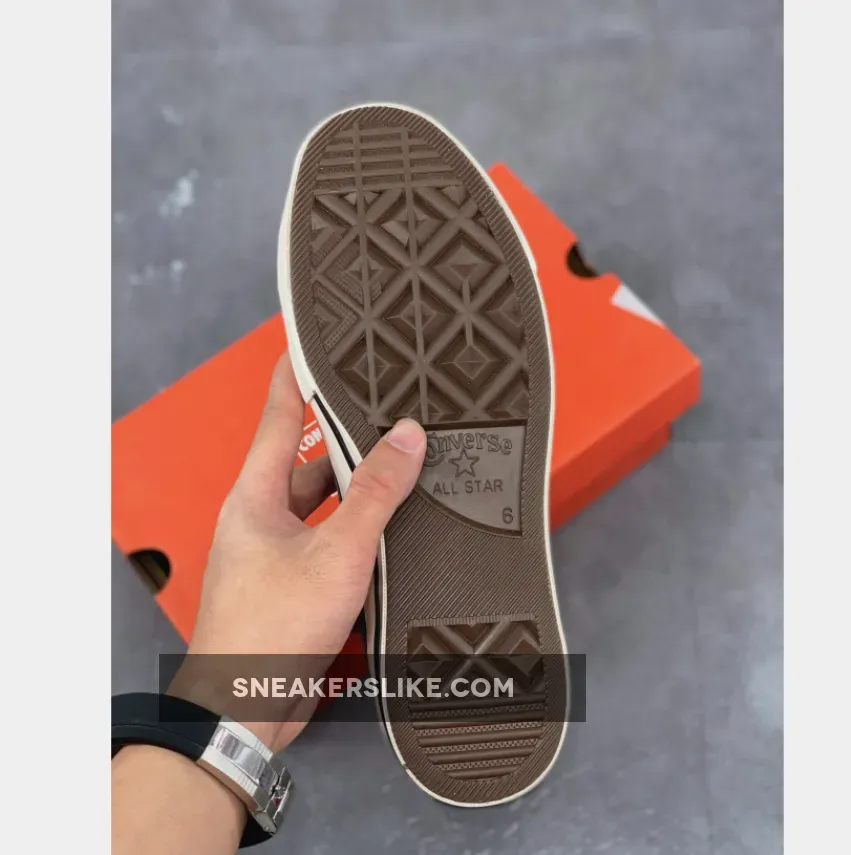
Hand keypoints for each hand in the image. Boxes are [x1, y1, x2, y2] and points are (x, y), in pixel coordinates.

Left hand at [170, 352, 425, 750]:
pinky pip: (330, 541)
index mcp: (256, 495)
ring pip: (325, 505)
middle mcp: (262, 517)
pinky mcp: (293, 584)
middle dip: (348, 442)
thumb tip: (406, 436)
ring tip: (406, 470)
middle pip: (310, 463)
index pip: (277, 416)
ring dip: (359, 493)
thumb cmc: (273, 626)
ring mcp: (276, 553)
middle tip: (390, 415)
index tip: (311, 341)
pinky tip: (393, 532)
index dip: (294, 375)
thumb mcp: (337, 551)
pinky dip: (358, 533)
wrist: (245, 706)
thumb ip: (375, 493)